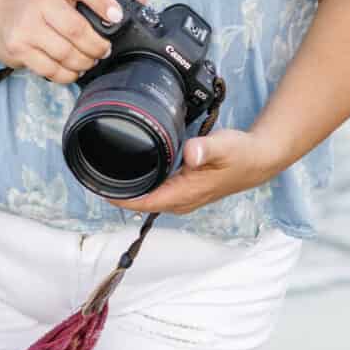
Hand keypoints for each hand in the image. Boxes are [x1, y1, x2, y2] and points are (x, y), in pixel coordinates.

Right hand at [0, 0, 121, 81]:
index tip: (117, 17)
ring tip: (87, 60)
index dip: (104, 3)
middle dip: (97, 47)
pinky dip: (68, 74)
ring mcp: (26, 26)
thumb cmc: (36, 0)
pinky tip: (71, 69)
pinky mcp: (19, 48)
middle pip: (78, 31)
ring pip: (67, 54)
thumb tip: (142, 0)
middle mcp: (39, 0)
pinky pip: (52, 70)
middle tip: (102, 51)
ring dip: (84, 63)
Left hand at [105, 125, 281, 218]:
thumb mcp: (223, 146)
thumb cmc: (240, 154)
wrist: (258, 161)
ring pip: (147, 198)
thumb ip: (206, 148)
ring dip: (127, 189)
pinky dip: (141, 184)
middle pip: (139, 202)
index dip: (117, 197)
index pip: (142, 202)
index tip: (95, 185)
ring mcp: (182, 198)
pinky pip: (155, 192)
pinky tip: (132, 171)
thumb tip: (192, 153)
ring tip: (103, 172)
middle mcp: (180, 201)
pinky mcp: (184, 191)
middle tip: (91, 173)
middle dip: (115, 192)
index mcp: (184, 194)